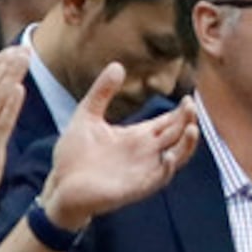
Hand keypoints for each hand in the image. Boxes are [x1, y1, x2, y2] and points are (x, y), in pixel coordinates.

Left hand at [40, 65, 200, 228]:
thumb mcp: (86, 116)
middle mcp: (146, 152)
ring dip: (187, 145)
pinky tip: (170, 156)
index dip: (181, 112)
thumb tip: (117, 65)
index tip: (190, 98)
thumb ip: (102, 92)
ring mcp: (144, 170)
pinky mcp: (136, 187)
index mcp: (138, 136)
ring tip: (192, 128)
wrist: (59, 186)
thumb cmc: (73, 155)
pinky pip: (159, 178)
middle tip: (191, 106)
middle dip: (187, 122)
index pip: (169, 122)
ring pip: (177, 157)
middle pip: (177, 135)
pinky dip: (167, 168)